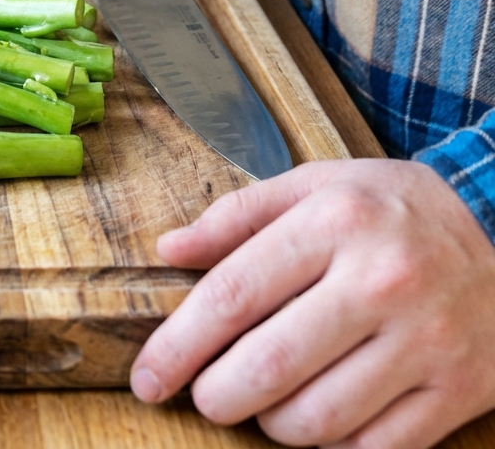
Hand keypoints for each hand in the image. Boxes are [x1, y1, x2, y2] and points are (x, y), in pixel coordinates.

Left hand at [131, 160, 494, 447]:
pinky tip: (316, 416)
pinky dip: (329, 445)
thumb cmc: (389, 209)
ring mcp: (426, 341)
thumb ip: (237, 216)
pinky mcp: (460, 391)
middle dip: (215, 394)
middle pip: (270, 363)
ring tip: (260, 400)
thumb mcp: (315, 184)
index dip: (179, 344)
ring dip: (269, 422)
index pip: (234, 293)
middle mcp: (382, 281)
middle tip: (203, 395)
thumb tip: (169, 250)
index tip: (146, 377)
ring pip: (318, 419)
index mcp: (336, 221)